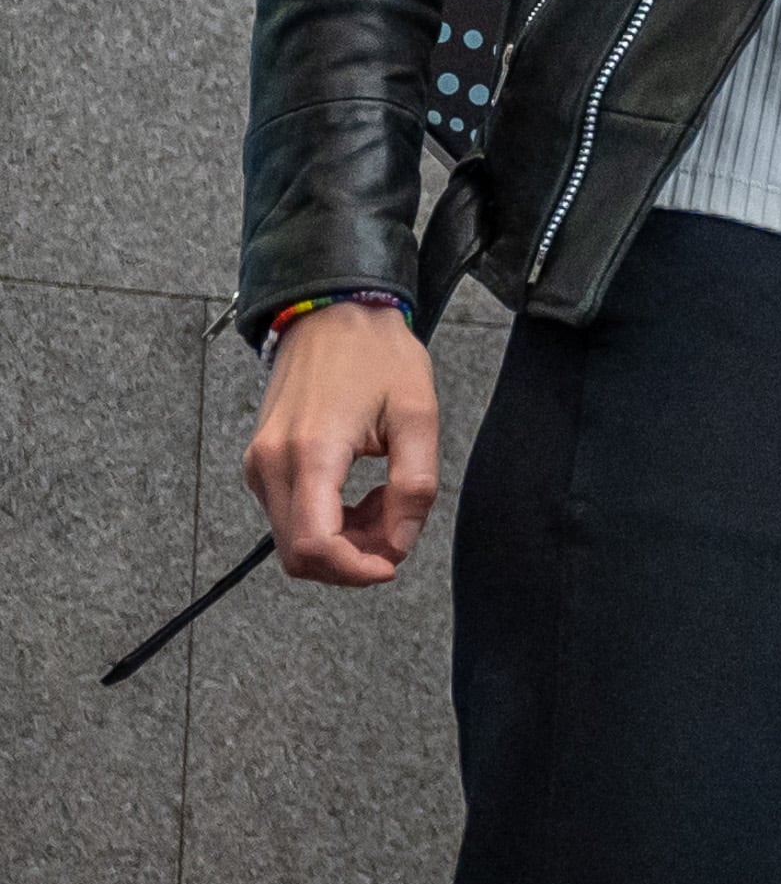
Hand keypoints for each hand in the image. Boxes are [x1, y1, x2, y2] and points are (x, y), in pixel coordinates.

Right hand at [245, 301, 439, 586]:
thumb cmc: (377, 355)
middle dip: (352, 558)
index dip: (354, 570)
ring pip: (292, 539)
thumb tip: (400, 541)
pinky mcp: (260, 461)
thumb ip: (414, 486)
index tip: (392, 564)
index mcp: (311, 452)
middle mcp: (271, 463)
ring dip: (342, 539)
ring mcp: (259, 463)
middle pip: (298, 553)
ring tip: (384, 499)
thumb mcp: (417, 416)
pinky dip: (327, 520)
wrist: (333, 313)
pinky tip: (361, 491)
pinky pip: (288, 514)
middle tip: (396, 526)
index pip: (314, 546)